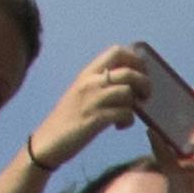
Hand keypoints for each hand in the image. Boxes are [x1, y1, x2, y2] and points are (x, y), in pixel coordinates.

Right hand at [27, 45, 150, 169]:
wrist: (48, 141)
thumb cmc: (68, 119)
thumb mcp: (82, 93)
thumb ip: (100, 83)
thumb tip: (128, 82)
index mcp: (87, 73)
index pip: (117, 51)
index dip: (135, 59)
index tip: (141, 72)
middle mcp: (90, 82)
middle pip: (129, 71)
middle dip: (144, 82)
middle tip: (144, 95)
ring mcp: (93, 100)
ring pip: (128, 91)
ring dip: (136, 103)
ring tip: (130, 112)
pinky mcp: (96, 119)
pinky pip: (125, 113)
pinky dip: (128, 120)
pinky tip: (120, 126)